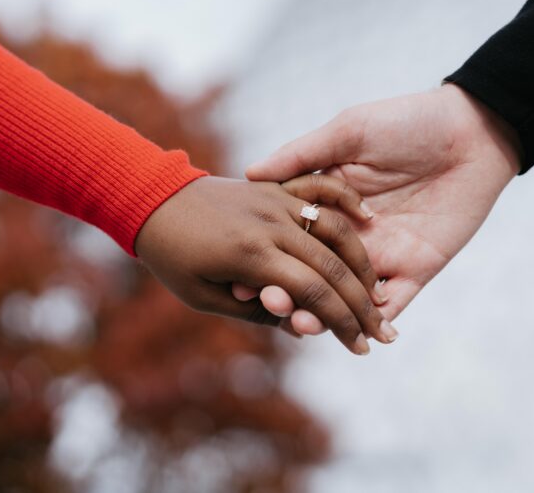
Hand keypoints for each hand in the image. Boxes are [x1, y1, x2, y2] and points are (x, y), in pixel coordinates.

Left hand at [134, 175, 397, 353]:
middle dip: (362, 304)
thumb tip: (302, 326)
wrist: (151, 199)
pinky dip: (347, 201)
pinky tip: (370, 219)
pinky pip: (321, 188)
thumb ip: (255, 312)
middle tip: (383, 332)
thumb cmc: (171, 257)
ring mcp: (275, 200)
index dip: (341, 323)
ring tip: (379, 292)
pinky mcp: (276, 186)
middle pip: (331, 266)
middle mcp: (269, 225)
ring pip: (335, 230)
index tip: (361, 347)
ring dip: (363, 262)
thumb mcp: (205, 297)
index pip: (312, 293)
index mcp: (250, 255)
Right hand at [243, 84, 519, 333]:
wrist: (472, 130)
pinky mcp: (418, 267)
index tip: (240, 274)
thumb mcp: (349, 131)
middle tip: (268, 303)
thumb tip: (250, 173)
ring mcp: (383, 254)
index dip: (266, 257)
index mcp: (328, 204)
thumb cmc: (408, 121)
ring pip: (348, 296)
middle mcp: (351, 235)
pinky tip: (358, 333)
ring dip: (325, 315)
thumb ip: (304, 155)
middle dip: (289, 294)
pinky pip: (396, 302)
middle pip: (313, 274)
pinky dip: (378, 321)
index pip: (291, 239)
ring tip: (304, 323)